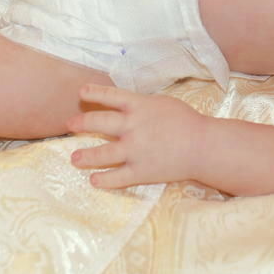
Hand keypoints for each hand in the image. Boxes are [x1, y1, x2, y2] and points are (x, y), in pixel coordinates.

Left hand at [68, 84, 204, 187]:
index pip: (110, 95)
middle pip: (99, 122)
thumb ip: (141, 103)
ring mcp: (135, 150)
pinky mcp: (141, 171)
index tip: (81, 92)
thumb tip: (123, 103)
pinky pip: (117, 177)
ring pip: (102, 154)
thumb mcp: (163, 103)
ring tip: (74, 158)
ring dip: (85, 156)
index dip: (94, 92)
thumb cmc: (187, 121)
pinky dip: (104, 180)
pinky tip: (94, 180)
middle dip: (81, 123)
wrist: (203, 146)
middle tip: (69, 124)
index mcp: (139, 106)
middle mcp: (132, 127)